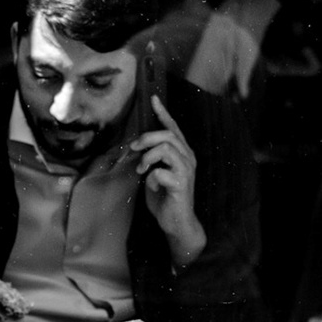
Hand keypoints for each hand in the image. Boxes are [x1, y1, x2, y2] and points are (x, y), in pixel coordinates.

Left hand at [132, 95, 205, 265]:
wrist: (177, 223)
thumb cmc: (166, 198)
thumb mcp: (156, 172)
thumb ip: (151, 158)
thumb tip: (136, 146)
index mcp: (183, 153)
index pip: (174, 128)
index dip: (163, 113)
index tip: (153, 98)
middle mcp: (188, 158)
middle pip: (167, 135)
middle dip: (147, 138)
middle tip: (134, 148)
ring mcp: (186, 171)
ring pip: (166, 148)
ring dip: (148, 157)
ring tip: (142, 169)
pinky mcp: (181, 184)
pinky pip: (160, 172)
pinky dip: (151, 177)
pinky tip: (152, 186)